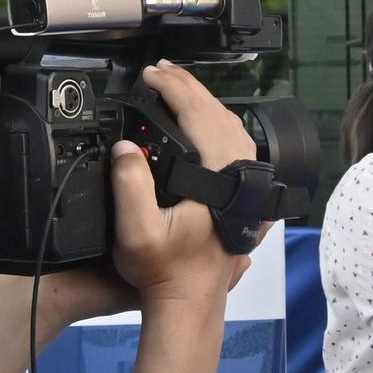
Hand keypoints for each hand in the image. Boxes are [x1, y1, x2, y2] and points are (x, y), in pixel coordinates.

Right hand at [109, 62, 256, 302]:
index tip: (150, 75)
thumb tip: (125, 147)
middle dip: (187, 87)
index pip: (198, 113)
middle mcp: (239, 175)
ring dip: (202, 101)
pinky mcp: (243, 195)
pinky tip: (201, 122)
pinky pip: (234, 143)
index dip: (172, 88)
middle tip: (160, 71)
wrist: (189, 301)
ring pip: (230, 125)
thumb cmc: (166, 272)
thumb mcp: (137, 231)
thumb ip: (129, 184)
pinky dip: (215, 122)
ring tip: (177, 87)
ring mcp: (246, 185)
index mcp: (219, 176)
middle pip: (217, 113)